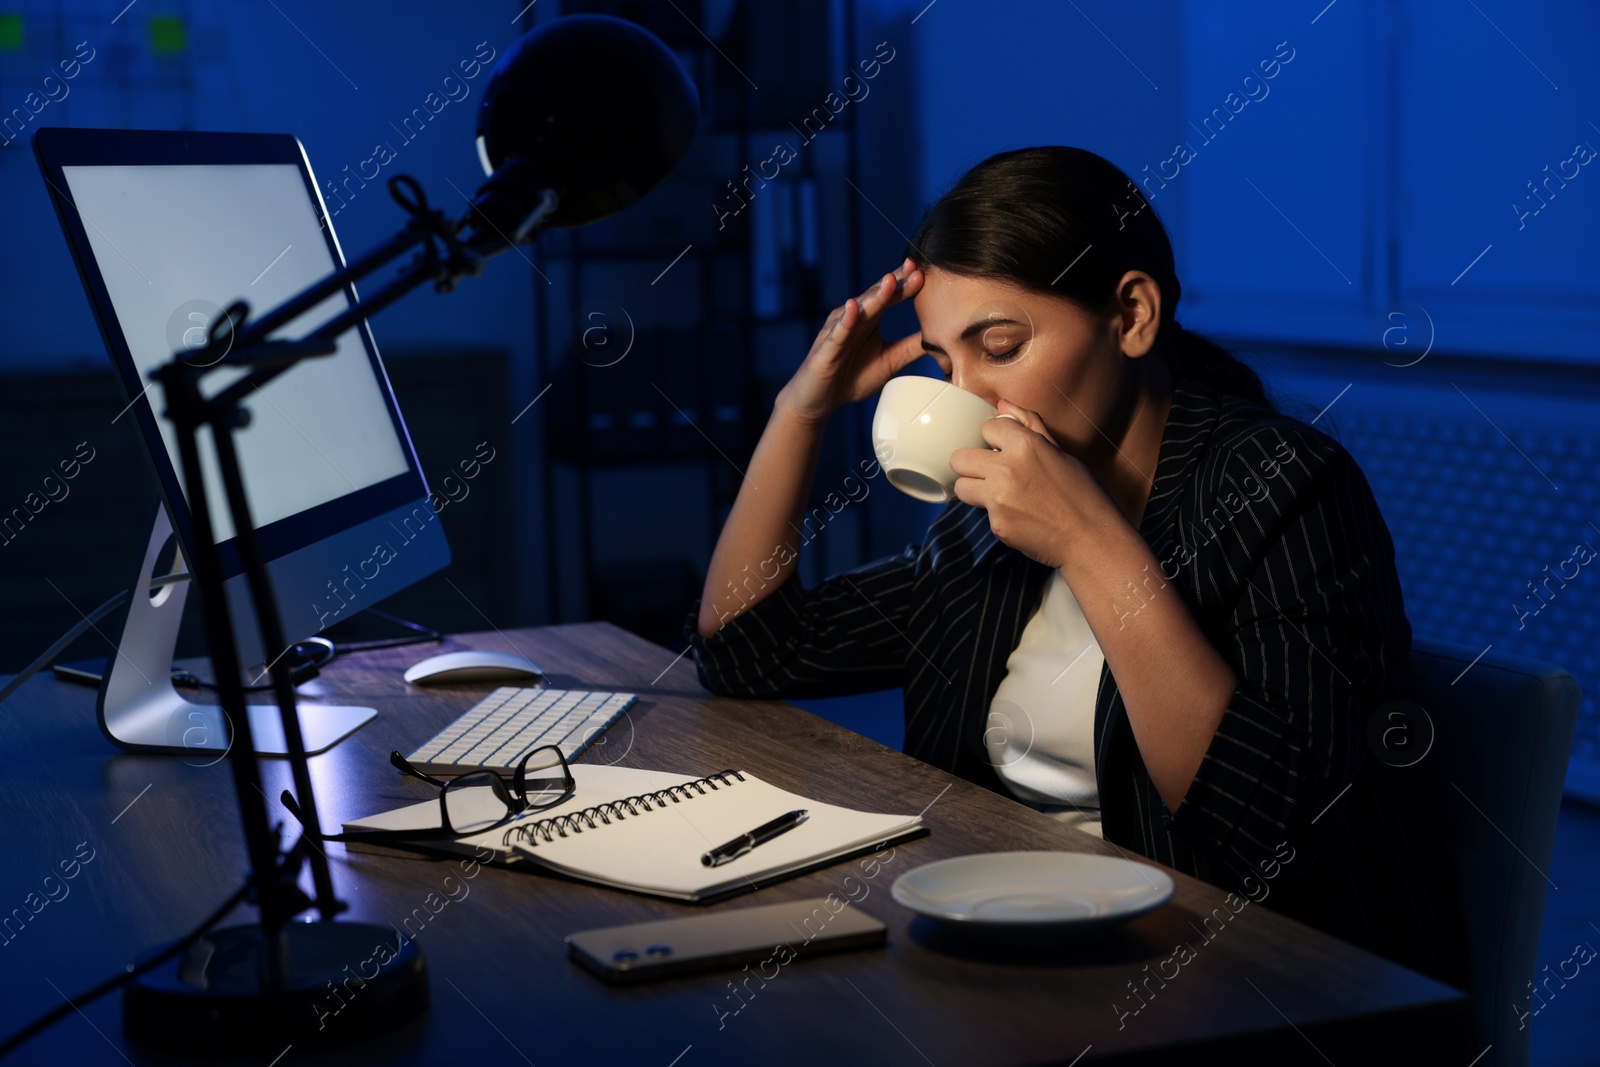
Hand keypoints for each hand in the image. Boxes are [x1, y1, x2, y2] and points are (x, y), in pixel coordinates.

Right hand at [778, 258, 926, 425]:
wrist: (819, 400)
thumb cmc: (852, 377)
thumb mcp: (891, 361)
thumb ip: (912, 347)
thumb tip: (943, 336)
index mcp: (870, 318)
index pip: (891, 296)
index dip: (907, 284)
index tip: (925, 272)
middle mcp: (853, 317)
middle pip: (876, 295)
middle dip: (895, 281)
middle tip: (913, 268)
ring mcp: (838, 330)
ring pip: (859, 310)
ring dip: (874, 295)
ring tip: (890, 281)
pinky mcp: (826, 348)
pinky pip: (837, 332)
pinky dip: (846, 320)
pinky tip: (853, 308)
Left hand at [949, 401, 1113, 568]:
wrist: (1091, 537)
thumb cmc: (1081, 492)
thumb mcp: (1059, 451)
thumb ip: (1029, 426)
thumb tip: (1002, 404)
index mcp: (1025, 444)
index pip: (986, 428)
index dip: (994, 439)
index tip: (1003, 449)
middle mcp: (1007, 467)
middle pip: (959, 458)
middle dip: (972, 465)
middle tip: (990, 474)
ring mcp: (998, 497)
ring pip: (961, 486)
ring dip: (974, 489)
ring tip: (998, 494)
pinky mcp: (997, 523)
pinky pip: (982, 512)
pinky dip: (996, 514)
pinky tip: (1019, 516)